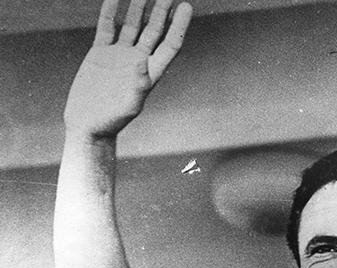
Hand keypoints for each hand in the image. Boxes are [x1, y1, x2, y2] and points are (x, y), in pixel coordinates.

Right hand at [64, 0, 191, 136]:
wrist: (88, 124)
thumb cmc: (113, 121)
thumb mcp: (130, 105)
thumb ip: (139, 84)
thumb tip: (143, 60)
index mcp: (151, 72)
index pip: (170, 43)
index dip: (179, 25)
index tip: (185, 6)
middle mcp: (138, 60)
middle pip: (154, 30)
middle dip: (162, 10)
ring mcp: (119, 55)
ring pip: (133, 25)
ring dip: (139, 7)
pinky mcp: (100, 53)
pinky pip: (107, 27)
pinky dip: (110, 12)